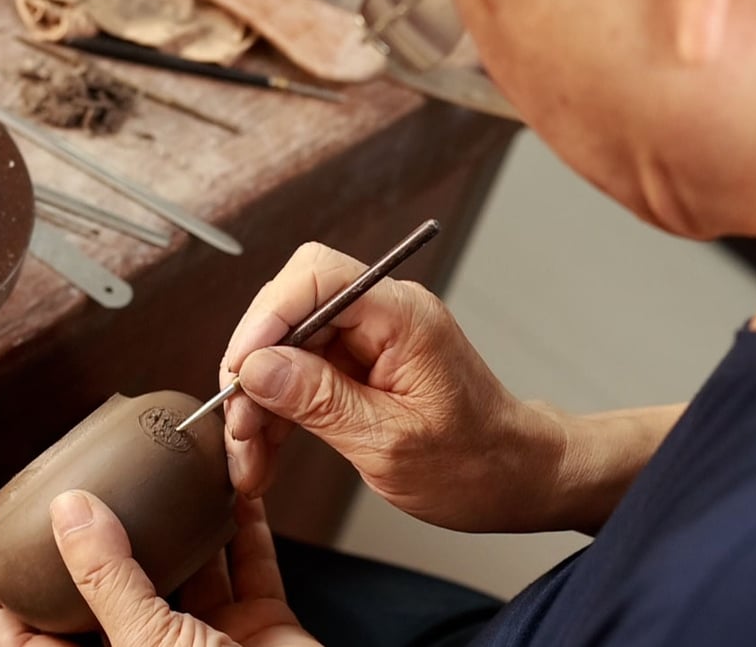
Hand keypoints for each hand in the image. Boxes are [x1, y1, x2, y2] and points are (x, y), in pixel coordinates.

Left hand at [0, 492, 319, 646]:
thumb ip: (108, 578)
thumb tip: (69, 514)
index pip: (29, 640)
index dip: (0, 596)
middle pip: (109, 589)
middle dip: (100, 536)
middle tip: (83, 485)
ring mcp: (207, 643)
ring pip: (184, 568)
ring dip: (179, 521)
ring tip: (162, 471)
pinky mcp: (259, 628)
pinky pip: (248, 565)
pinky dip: (244, 526)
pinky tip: (230, 488)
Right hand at [221, 242, 571, 532]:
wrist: (516, 479)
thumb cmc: (477, 464)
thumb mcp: (390, 444)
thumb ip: (320, 401)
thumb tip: (257, 368)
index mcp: (403, 317)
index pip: (317, 277)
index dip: (267, 315)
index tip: (240, 367)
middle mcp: (384, 315)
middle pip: (290, 312)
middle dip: (254, 369)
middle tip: (239, 426)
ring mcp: (369, 339)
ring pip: (286, 348)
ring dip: (259, 400)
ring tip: (250, 458)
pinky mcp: (358, 364)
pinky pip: (300, 374)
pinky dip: (277, 411)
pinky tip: (266, 453)